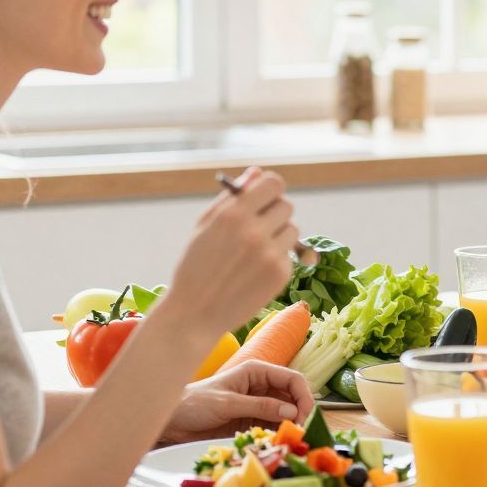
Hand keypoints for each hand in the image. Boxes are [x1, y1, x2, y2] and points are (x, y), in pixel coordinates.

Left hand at [158, 360, 314, 444]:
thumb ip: (261, 406)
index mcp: (257, 372)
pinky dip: (278, 435)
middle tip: (301, 433)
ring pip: (285, 414)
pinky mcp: (251, 422)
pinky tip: (279, 444)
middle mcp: (261, 387)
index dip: (304, 396)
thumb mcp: (228, 403)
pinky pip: (272, 427)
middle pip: (292, 397)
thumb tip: (291, 412)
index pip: (292, 379)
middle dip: (300, 413)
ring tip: (292, 441)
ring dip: (290, 427)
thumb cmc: (194, 404)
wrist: (171, 421)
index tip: (306, 417)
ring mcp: (257, 405)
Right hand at [159, 167, 295, 346]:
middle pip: (287, 205)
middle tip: (259, 225)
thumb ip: (232, 197)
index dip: (270, 188)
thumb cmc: (196, 266)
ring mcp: (271, 254)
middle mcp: (255, 232)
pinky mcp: (281, 274)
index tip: (264, 196)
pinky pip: (290, 254)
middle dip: (274, 212)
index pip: (273, 184)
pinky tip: (256, 270)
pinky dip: (278, 257)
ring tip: (255, 250)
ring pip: (293, 229)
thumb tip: (257, 173)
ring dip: (279, 235)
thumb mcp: (205, 226)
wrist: (194, 313)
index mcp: (233, 215)